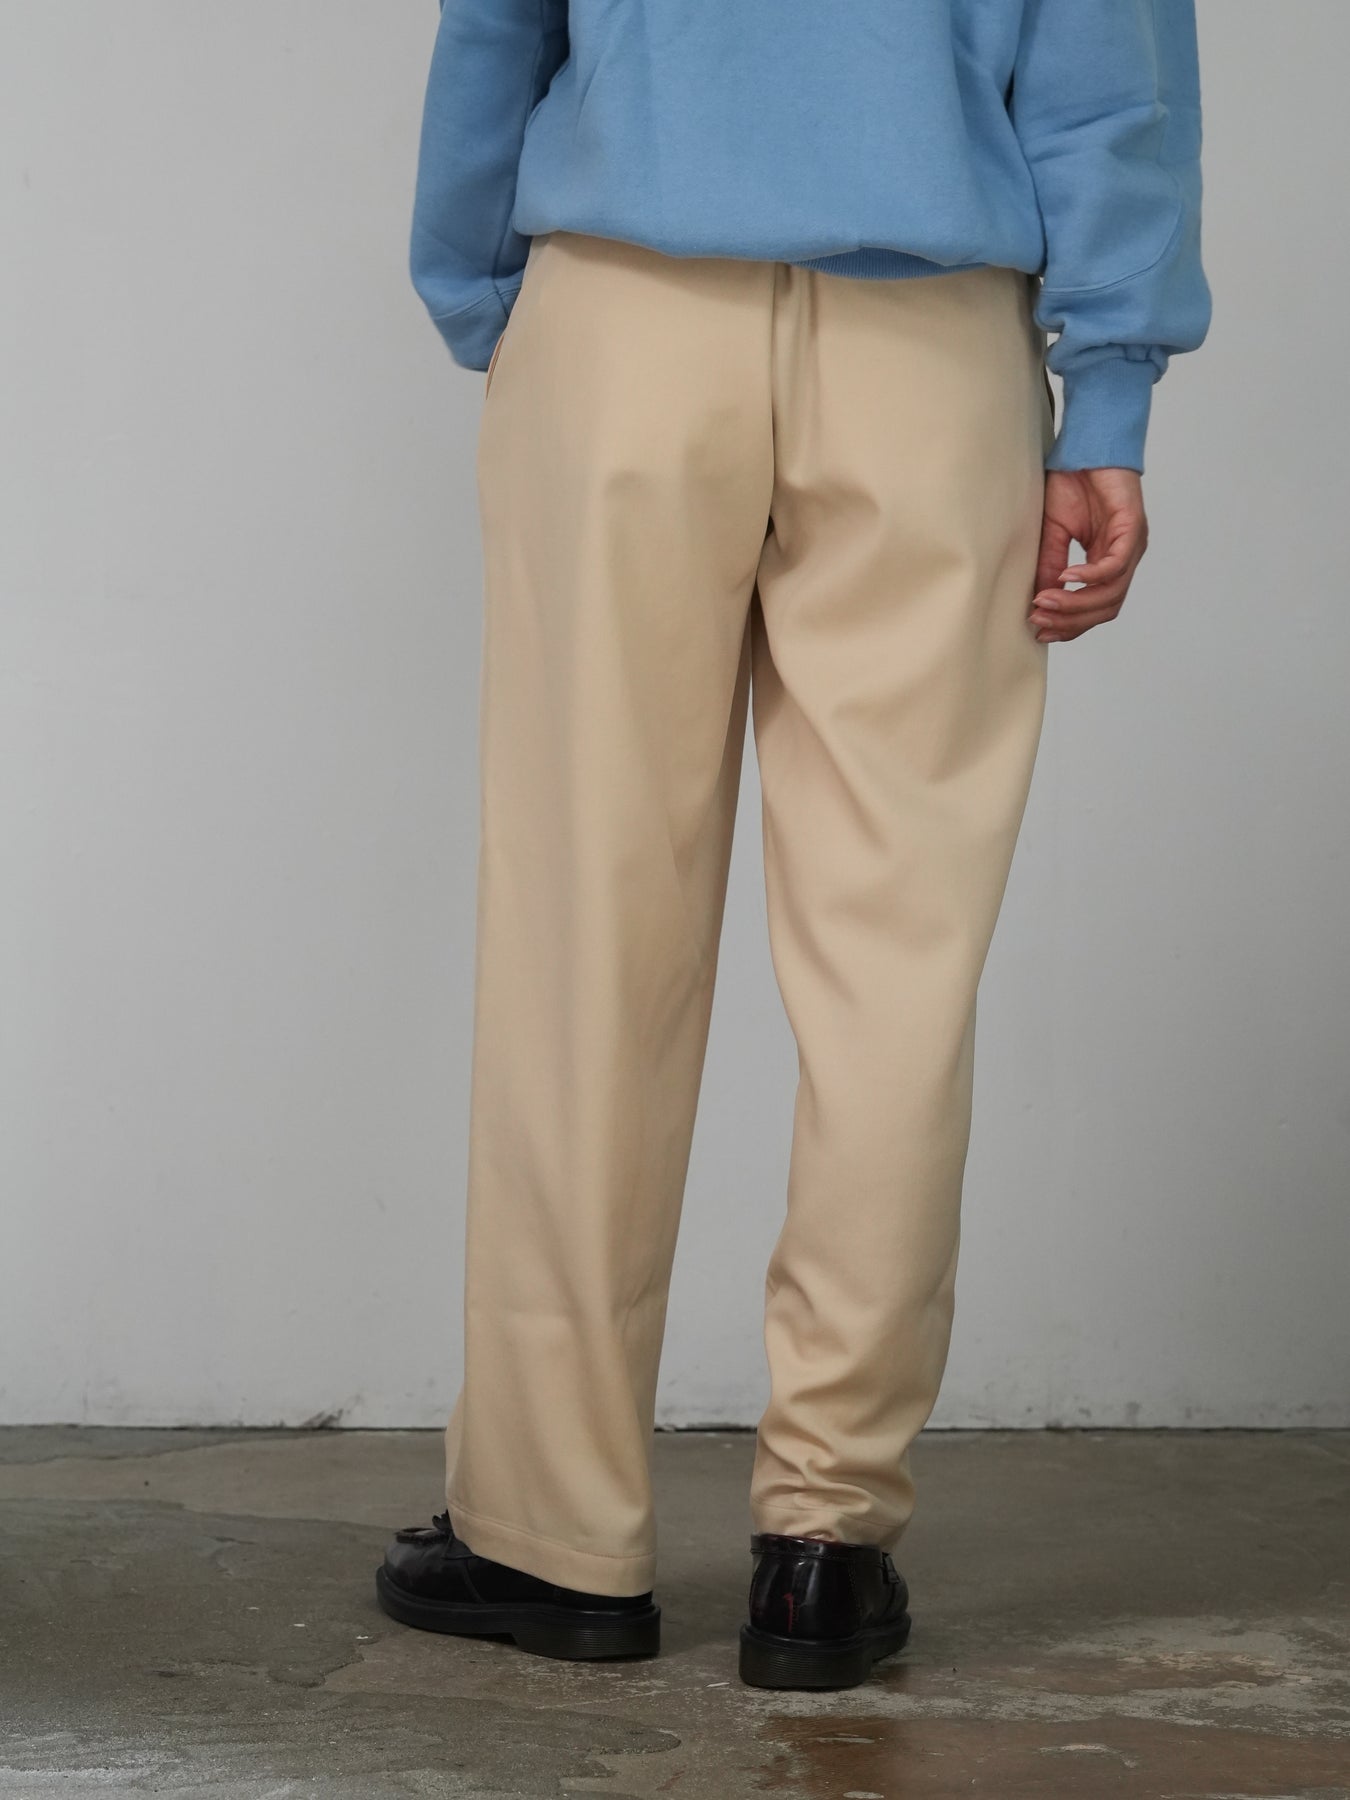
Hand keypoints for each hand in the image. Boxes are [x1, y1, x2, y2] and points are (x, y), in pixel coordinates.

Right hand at [1029, 468, 1147, 642]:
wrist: (1086, 446)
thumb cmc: (1072, 483)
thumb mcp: (1054, 532)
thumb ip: (1050, 565)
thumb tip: (1039, 600)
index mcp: (1108, 561)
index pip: (1095, 608)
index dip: (1069, 624)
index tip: (1039, 628)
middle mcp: (1125, 557)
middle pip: (1105, 608)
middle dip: (1070, 620)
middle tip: (1039, 618)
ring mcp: (1132, 545)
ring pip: (1111, 593)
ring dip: (1076, 603)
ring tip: (1046, 601)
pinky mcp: (1133, 528)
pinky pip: (1115, 565)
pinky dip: (1090, 576)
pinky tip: (1065, 577)